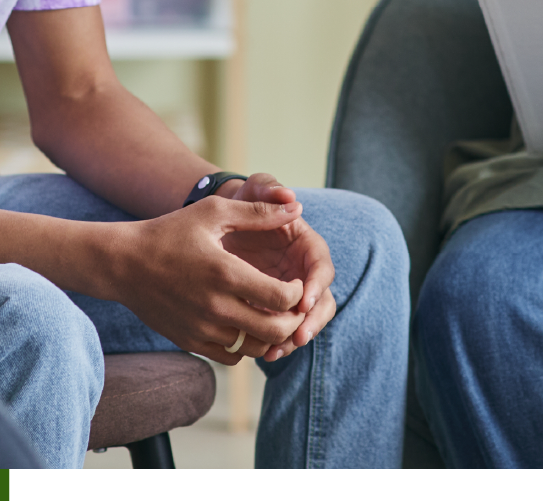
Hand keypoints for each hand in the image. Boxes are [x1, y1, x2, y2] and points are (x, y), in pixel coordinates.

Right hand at [115, 197, 306, 364]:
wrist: (124, 263)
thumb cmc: (171, 231)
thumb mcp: (214, 212)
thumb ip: (258, 212)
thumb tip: (297, 206)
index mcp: (226, 273)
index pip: (282, 298)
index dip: (298, 292)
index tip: (295, 281)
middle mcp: (216, 307)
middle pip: (275, 331)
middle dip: (293, 319)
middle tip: (293, 304)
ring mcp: (202, 329)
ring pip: (255, 348)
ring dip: (271, 335)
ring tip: (271, 313)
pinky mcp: (190, 342)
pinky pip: (232, 356)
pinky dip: (246, 344)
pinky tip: (245, 322)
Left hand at [222, 172, 336, 361]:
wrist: (220, 222)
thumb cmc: (242, 201)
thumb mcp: (254, 189)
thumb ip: (269, 190)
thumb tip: (291, 198)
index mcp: (305, 244)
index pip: (321, 266)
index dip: (317, 284)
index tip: (304, 300)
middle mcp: (302, 270)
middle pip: (321, 300)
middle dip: (313, 320)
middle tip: (297, 336)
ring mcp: (289, 291)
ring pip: (304, 321)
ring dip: (294, 336)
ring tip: (275, 351)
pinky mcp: (272, 307)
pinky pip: (281, 329)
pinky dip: (275, 343)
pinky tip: (262, 353)